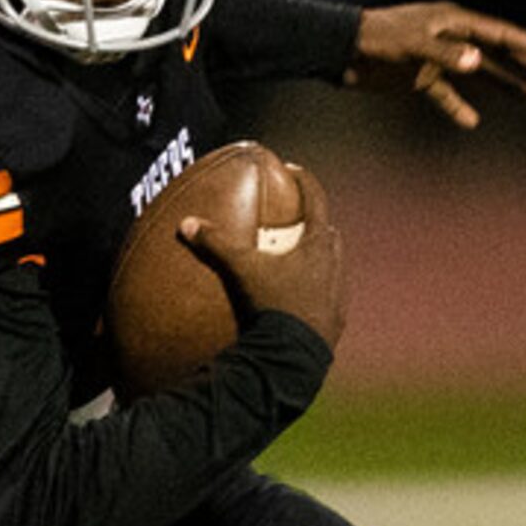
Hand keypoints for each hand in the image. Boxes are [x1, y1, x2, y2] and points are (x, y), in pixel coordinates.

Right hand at [177, 158, 345, 352]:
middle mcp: (335, 263)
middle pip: (327, 233)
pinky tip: (295, 302)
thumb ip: (216, 244)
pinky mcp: (335, 320)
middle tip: (294, 223)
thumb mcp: (242, 269)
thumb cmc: (275, 303)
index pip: (316, 200)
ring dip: (315, 260)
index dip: (304, 182)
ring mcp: (338, 293)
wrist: (295, 353)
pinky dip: (312, 292)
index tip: (293, 171)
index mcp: (318, 244)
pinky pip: (326, 298)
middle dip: (313, 225)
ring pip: (331, 266)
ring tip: (293, 263)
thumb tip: (186, 224)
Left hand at [343, 1, 525, 129]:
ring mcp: (435, 59)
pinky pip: (445, 95)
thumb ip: (445, 54)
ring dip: (502, 84)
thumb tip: (479, 62)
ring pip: (477, 73)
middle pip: (496, 50)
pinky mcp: (418, 78)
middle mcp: (449, 38)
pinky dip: (458, 107)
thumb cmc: (376, 40)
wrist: (339, 51)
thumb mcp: (412, 46)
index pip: (500, 34)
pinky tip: (472, 122)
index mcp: (453, 22)